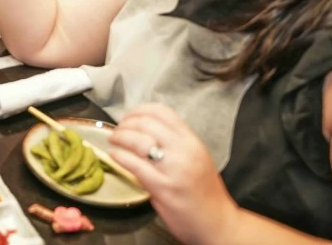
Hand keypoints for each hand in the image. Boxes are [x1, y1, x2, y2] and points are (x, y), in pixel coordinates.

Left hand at [108, 104, 240, 244]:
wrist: (217, 222)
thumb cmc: (204, 192)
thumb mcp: (196, 157)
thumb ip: (175, 141)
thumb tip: (144, 129)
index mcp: (192, 141)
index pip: (162, 111)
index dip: (139, 110)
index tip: (129, 117)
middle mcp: (184, 151)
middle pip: (145, 123)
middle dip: (125, 124)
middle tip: (118, 130)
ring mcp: (173, 169)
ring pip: (137, 140)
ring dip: (119, 137)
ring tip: (114, 140)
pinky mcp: (163, 188)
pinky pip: (134, 165)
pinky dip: (119, 156)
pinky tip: (114, 155)